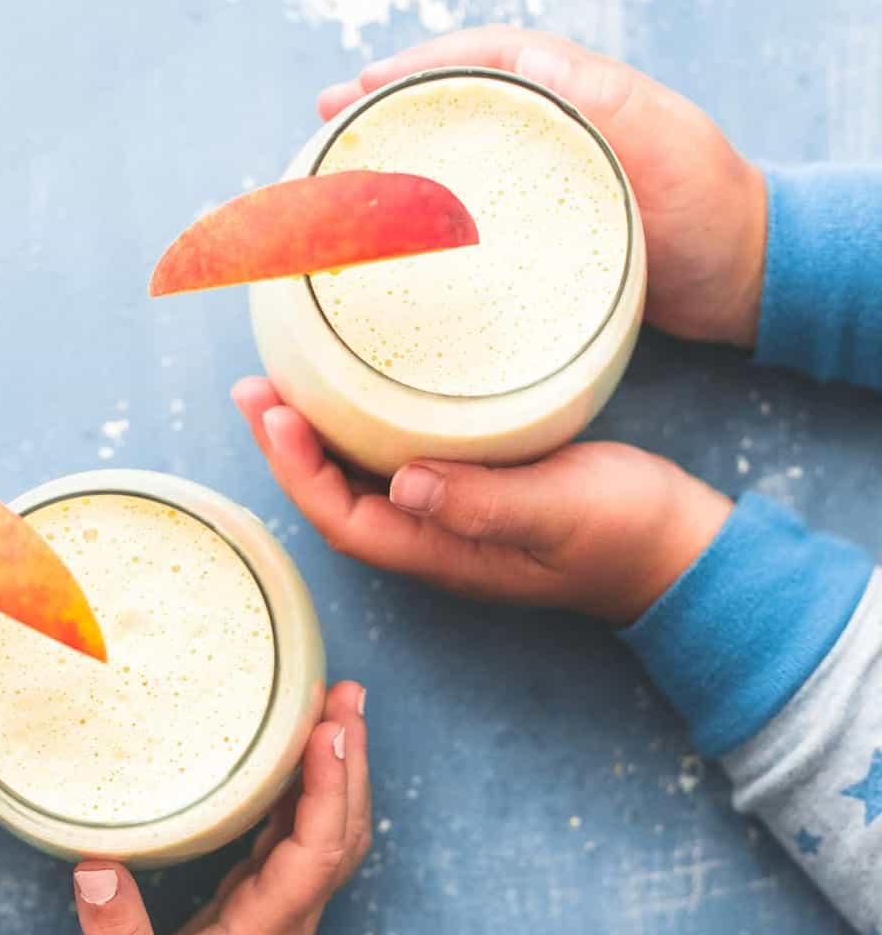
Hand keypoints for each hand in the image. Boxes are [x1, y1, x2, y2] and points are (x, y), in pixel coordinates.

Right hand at [72, 682, 369, 934]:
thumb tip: (95, 870)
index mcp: (268, 934)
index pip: (316, 856)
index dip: (327, 793)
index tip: (328, 736)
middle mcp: (292, 913)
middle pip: (343, 830)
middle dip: (351, 760)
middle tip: (347, 694)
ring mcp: (285, 902)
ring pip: (330, 825)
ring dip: (340, 765)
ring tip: (338, 702)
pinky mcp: (267, 892)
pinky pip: (302, 829)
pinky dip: (309, 783)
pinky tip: (300, 744)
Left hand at [232, 379, 730, 624]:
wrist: (682, 547)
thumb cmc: (627, 534)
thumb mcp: (560, 513)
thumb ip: (485, 505)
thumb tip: (405, 486)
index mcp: (443, 552)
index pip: (344, 518)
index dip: (299, 472)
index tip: (272, 415)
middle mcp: (435, 536)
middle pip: (336, 497)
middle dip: (287, 448)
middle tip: (251, 387)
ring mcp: (454, 513)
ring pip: (363, 476)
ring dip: (317, 433)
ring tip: (280, 382)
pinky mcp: (479, 485)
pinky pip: (400, 456)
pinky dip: (365, 424)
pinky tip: (358, 388)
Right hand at [320, 26, 768, 348]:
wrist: (744, 275)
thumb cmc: (708, 205)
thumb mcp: (659, 140)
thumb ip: (598, 98)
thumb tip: (520, 59)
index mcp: (570, 88)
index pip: (476, 58)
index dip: (413, 66)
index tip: (360, 84)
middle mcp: (547, 124)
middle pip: (449, 101)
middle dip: (383, 106)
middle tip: (324, 121)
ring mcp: (540, 176)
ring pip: (451, 153)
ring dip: (394, 157)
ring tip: (337, 170)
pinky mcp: (538, 227)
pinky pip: (468, 207)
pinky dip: (423, 211)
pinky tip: (390, 232)